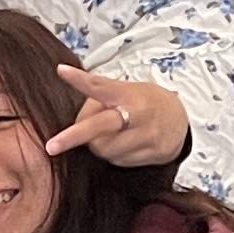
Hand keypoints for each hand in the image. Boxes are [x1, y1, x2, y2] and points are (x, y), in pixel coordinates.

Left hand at [45, 67, 191, 172]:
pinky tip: (125, 144)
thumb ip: (99, 101)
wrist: (181, 120)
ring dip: (98, 145)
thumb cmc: (144, 102)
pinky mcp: (155, 153)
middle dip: (74, 136)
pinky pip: (119, 161)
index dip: (80, 80)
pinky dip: (115, 155)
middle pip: (100, 126)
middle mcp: (138, 113)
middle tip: (52, 146)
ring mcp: (148, 135)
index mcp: (127, 93)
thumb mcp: (124, 90)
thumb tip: (75, 123)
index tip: (62, 71)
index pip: (100, 85)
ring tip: (111, 134)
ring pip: (105, 149)